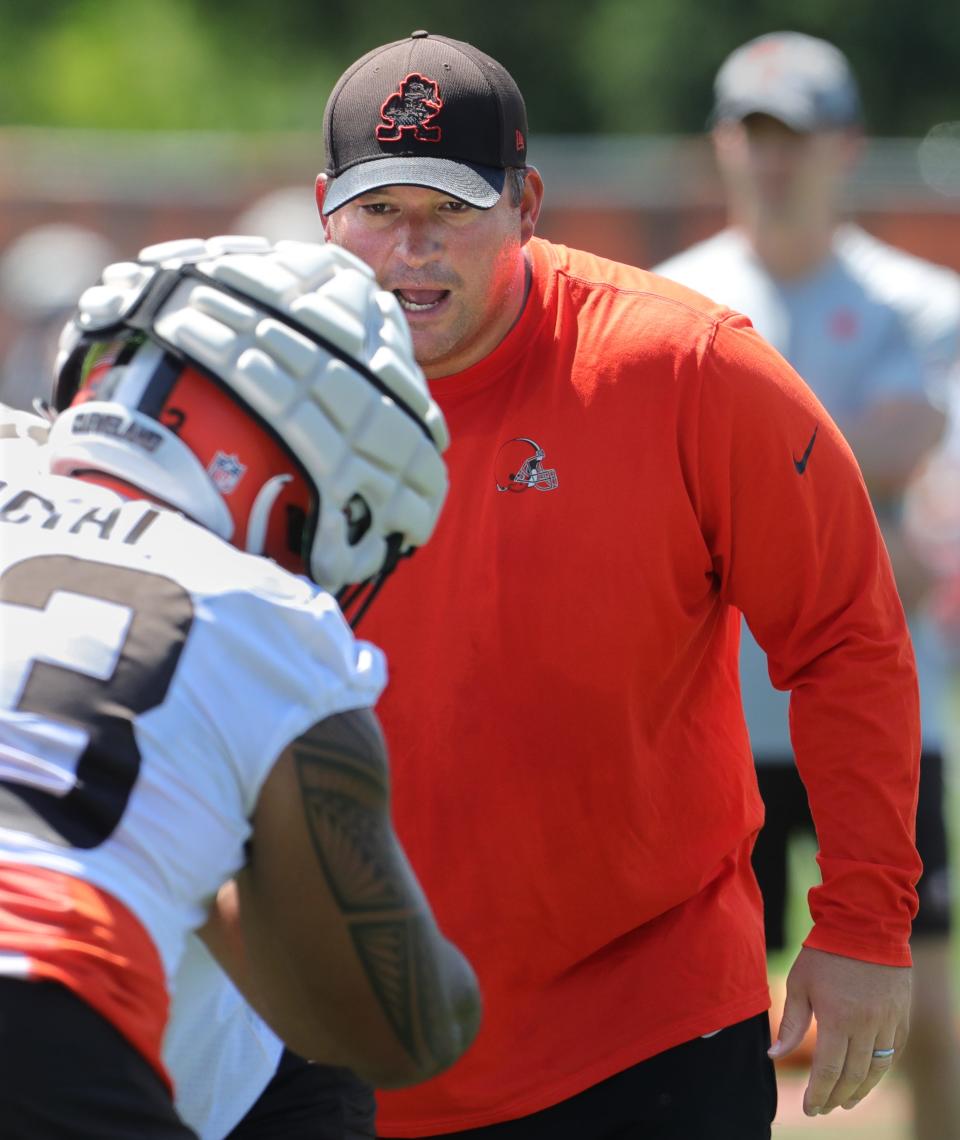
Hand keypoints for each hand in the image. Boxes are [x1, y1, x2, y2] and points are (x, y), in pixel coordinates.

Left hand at [768, 946, 910, 1115]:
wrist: (865, 924)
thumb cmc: (825, 952)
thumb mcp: (800, 983)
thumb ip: (791, 1022)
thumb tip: (775, 1055)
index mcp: (837, 1018)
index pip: (828, 1071)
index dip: (818, 1094)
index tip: (809, 1107)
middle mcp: (866, 1026)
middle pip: (852, 1076)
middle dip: (835, 1098)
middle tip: (822, 1108)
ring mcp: (887, 1022)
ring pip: (876, 1070)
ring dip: (859, 1091)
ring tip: (844, 1101)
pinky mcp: (901, 1017)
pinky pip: (892, 1053)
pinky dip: (879, 1070)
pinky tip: (867, 1077)